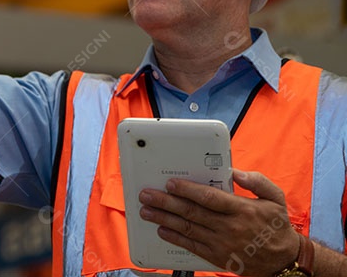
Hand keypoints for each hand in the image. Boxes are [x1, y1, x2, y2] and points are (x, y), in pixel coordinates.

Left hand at [138, 170, 298, 275]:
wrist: (284, 261)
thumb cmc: (277, 227)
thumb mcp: (275, 198)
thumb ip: (256, 181)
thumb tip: (234, 171)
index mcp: (242, 209)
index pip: (209, 197)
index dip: (187, 190)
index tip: (170, 183)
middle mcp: (230, 227)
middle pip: (192, 212)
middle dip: (166, 202)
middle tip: (147, 195)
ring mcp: (222, 244)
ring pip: (187, 229)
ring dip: (164, 219)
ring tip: (146, 211)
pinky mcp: (218, 257)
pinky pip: (192, 246)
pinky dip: (175, 238)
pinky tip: (161, 230)